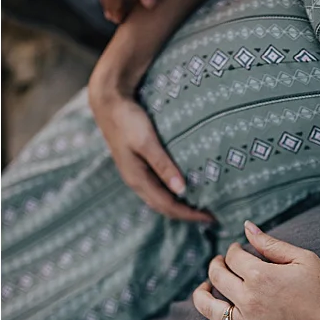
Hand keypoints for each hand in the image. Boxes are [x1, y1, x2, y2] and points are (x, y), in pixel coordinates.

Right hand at [89, 83, 212, 223]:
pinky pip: (157, 187)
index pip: (168, 206)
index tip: (211, 218)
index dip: (189, 214)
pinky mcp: (138, 164)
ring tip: (200, 206)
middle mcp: (136, 181)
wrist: (108, 102)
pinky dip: (172, 193)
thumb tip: (181, 189)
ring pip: (160, 198)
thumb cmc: (128, 120)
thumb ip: (162, 165)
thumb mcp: (146, 142)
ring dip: (179, 205)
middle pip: (164, 207)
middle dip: (186, 214)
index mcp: (137, 179)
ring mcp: (136, 173)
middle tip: (211, 216)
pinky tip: (183, 187)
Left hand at [184, 221, 319, 319]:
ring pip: (209, 309)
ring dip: (201, 295)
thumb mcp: (304, 259)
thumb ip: (271, 243)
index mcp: (260, 276)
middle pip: (216, 278)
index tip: (241, 251)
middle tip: (222, 264)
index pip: (233, 257)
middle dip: (217, 266)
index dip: (235, 250)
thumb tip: (246, 227)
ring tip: (204, 289)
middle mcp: (249, 302)